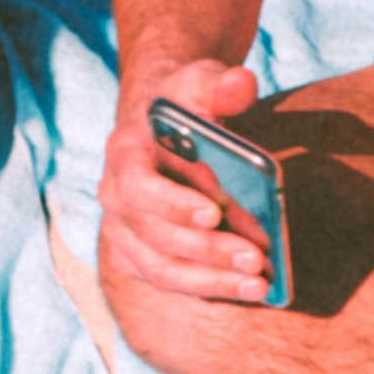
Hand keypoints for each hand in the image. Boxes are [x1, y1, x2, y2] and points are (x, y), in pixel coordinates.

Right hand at [101, 55, 273, 308]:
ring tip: (258, 285)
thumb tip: (243, 84)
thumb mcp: (201, 83)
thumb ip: (221, 84)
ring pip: (161, 270)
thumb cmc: (184, 104)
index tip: (214, 213)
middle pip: (156, 238)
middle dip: (209, 251)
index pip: (139, 188)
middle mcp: (114, 198)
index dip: (173, 205)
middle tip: (257, 259)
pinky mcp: (137, 256)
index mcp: (124, 154)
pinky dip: (206, 289)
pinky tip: (243, 290)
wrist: (161, 125)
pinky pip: (169, 282)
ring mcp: (122, 231)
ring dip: (211, 281)